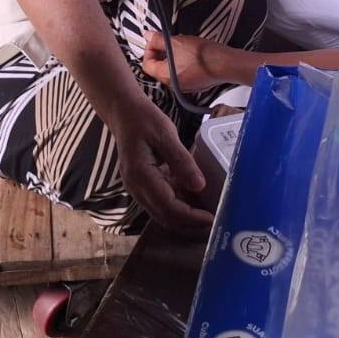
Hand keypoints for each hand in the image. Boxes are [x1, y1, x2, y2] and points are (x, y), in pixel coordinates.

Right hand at [112, 105, 212, 232]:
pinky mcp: (143, 186)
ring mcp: (137, 188)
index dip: (190, 216)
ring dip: (184, 218)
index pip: (167, 205)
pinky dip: (178, 207)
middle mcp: (136, 187)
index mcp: (140, 175)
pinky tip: (195, 202)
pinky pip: (161, 203)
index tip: (211, 218)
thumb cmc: (143, 119)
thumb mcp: (165, 133)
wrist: (124, 113)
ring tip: (208, 217)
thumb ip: (181, 160)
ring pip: (162, 213)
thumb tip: (199, 186)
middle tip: (214, 224)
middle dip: (189, 224)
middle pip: (164, 216)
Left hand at [141, 31, 238, 94]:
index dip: (149, 50)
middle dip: (161, 53)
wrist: (226, 64)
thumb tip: (148, 36)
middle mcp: (173, 85)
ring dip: (173, 58)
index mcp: (165, 76)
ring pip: (171, 71)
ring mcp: (185, 86)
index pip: (147, 64)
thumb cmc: (203, 55)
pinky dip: (183, 64)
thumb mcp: (176, 42)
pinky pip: (183, 74)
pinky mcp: (195, 85)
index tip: (156, 41)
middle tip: (168, 42)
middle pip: (158, 68)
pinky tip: (192, 55)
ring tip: (182, 47)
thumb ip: (158, 39)